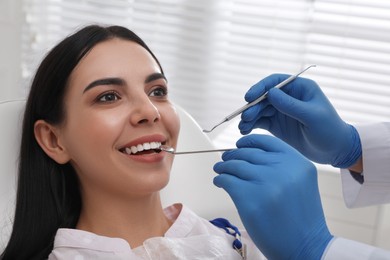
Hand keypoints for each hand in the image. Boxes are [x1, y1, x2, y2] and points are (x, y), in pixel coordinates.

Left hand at [213, 134, 332, 258]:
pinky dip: (220, 180)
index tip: (238, 145)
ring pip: (234, 165)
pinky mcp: (249, 199)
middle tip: (224, 160)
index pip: (266, 141)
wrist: (305, 246)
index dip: (248, 142)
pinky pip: (227, 180)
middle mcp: (282, 169)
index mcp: (297, 162)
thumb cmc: (300, 216)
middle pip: (247, 153)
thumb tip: (246, 153)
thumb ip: (280, 165)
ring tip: (219, 170)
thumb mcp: (299, 181)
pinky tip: (219, 182)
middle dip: (232, 156)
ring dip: (223, 167)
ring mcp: (265, 183)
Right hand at [239, 74, 360, 167]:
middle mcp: (288, 97)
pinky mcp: (277, 125)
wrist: (335, 150)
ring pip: (260, 110)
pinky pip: (260, 122)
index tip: (249, 97)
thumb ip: (292, 105)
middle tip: (245, 118)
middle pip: (264, 97)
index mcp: (299, 88)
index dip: (260, 87)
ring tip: (242, 128)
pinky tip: (245, 132)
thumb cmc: (330, 130)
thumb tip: (271, 93)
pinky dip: (251, 126)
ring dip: (249, 117)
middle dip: (253, 107)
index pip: (275, 82)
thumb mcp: (312, 116)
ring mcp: (281, 111)